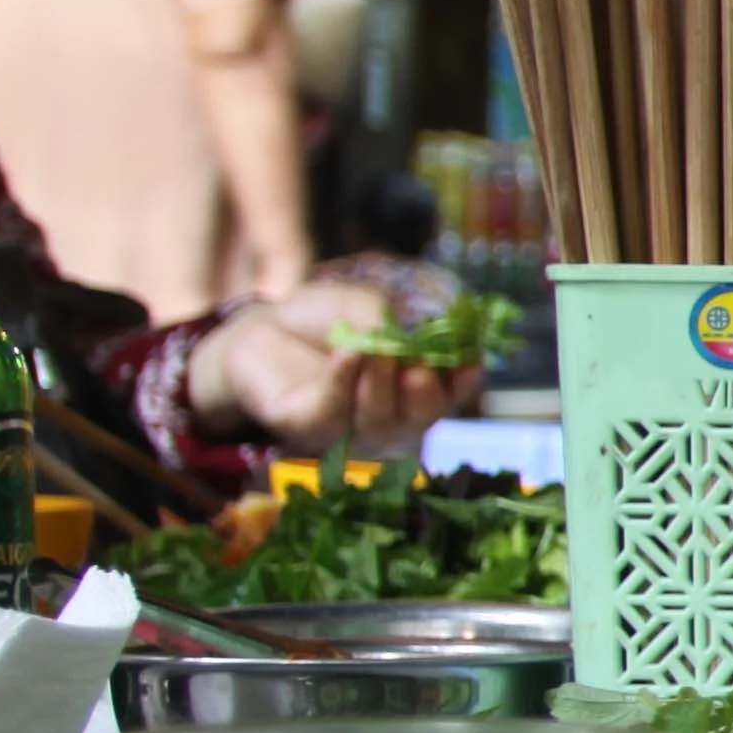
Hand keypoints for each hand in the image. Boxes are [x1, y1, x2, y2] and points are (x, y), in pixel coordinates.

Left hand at [183, 276, 484, 453]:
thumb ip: (387, 323)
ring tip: (373, 349)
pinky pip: (333, 410)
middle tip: (419, 369)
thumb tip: (407, 340)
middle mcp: (387, 414)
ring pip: (377, 419)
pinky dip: (343, 381)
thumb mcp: (363, 306)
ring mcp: (348, 426)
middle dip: (425, 396)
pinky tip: (348, 355)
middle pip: (420, 417)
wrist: (261, 324)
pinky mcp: (307, 426)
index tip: (471, 363)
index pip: (449, 394)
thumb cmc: (322, 317)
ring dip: (380, 384)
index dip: (464, 384)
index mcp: (411, 386)